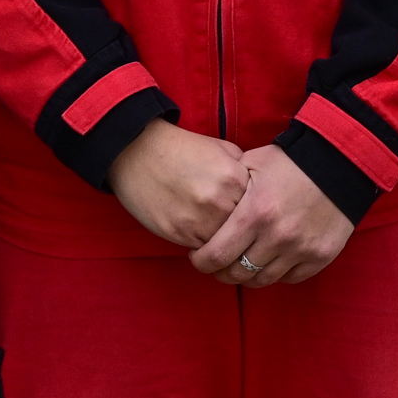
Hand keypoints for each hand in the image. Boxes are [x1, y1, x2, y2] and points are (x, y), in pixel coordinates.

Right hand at [108, 120, 248, 248]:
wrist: (138, 152)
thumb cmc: (183, 149)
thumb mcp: (222, 149)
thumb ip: (243, 170)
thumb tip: (260, 191)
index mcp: (234, 178)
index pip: (259, 207)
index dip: (256, 211)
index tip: (252, 212)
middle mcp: (219, 201)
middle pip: (244, 229)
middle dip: (242, 230)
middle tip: (239, 229)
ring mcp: (198, 219)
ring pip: (223, 244)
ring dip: (223, 242)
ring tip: (220, 234)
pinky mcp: (177, 233)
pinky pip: (201, 249)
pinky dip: (204, 246)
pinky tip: (200, 233)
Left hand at [185, 146, 354, 287]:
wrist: (343, 161)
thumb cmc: (292, 160)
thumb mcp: (253, 164)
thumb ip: (228, 189)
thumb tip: (204, 209)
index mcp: (255, 213)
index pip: (215, 257)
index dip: (200, 262)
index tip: (198, 255)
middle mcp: (277, 236)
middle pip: (235, 274)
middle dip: (220, 271)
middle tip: (219, 261)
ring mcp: (301, 249)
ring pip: (261, 280)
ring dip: (248, 274)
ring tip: (245, 261)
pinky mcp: (320, 255)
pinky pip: (289, 278)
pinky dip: (277, 272)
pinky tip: (272, 258)